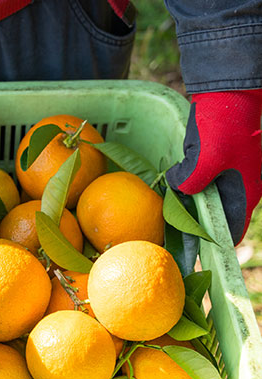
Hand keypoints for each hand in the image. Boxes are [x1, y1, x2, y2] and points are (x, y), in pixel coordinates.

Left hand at [166, 90, 261, 244]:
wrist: (227, 94)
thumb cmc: (224, 127)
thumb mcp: (208, 158)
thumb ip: (192, 181)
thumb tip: (178, 191)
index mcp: (245, 194)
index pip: (230, 232)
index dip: (210, 245)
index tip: (186, 255)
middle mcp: (236, 189)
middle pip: (213, 220)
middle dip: (192, 229)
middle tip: (167, 241)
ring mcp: (223, 177)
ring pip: (201, 202)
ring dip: (184, 208)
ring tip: (163, 220)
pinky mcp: (210, 166)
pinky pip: (194, 185)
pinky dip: (183, 190)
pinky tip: (166, 191)